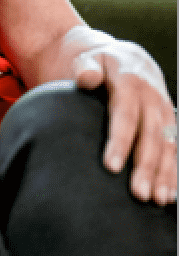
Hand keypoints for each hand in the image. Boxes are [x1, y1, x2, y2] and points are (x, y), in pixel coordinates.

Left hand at [73, 38, 175, 205]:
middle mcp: (152, 94)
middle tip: (138, 193)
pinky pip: (176, 146)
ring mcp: (164, 107)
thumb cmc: (97, 62)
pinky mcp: (170, 119)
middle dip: (146, 165)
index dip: (120, 140)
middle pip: (151, 133)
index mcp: (130, 78)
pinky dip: (174, 170)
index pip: (125, 113)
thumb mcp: (88, 58)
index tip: (110, 166)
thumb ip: (85, 68)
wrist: (124, 56)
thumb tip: (86, 78)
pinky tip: (170, 194)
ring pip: (168, 143)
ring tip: (157, 199)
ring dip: (165, 172)